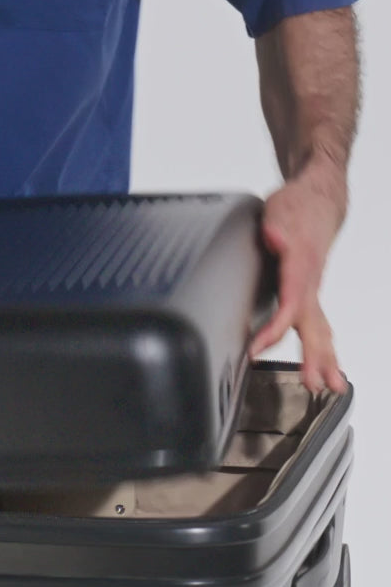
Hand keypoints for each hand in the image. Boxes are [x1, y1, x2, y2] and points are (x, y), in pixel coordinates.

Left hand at [249, 165, 347, 393]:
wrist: (319, 200)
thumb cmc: (298, 207)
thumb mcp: (279, 210)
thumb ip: (275, 226)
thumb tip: (273, 236)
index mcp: (300, 267)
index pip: (290, 305)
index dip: (275, 329)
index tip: (257, 349)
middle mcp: (310, 283)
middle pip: (314, 326)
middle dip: (316, 357)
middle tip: (317, 385)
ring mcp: (313, 289)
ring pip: (321, 329)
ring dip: (325, 358)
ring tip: (329, 387)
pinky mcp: (310, 292)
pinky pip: (317, 324)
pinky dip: (322, 346)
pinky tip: (322, 365)